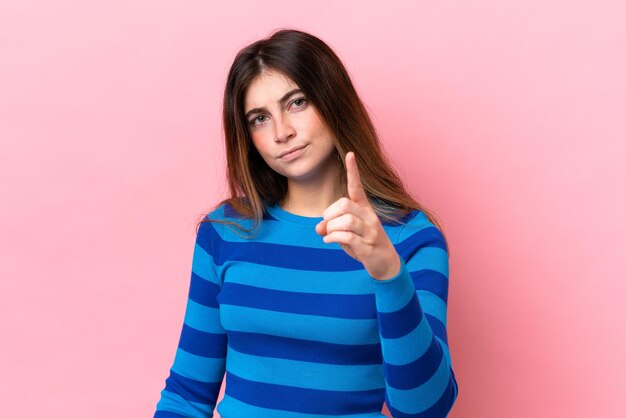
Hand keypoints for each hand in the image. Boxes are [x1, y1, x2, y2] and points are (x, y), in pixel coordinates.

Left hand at [315, 151, 401, 280]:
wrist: (386, 263)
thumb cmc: (365, 244)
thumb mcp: (347, 234)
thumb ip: (332, 227)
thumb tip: (319, 227)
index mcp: (365, 209)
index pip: (357, 187)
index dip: (353, 171)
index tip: (350, 154)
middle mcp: (369, 217)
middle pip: (345, 204)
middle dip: (329, 214)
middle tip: (326, 226)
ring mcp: (370, 232)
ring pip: (346, 221)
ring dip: (331, 228)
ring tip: (329, 235)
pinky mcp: (368, 246)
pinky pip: (347, 237)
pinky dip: (333, 238)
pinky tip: (329, 241)